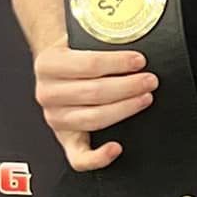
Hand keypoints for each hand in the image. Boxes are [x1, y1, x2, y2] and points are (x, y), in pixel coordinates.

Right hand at [33, 41, 157, 170]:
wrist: (58, 67)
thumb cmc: (75, 53)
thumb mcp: (81, 39)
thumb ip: (102, 40)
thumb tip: (136, 40)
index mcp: (48, 65)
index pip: (89, 65)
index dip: (118, 63)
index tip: (139, 61)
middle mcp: (47, 93)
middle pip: (93, 93)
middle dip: (128, 86)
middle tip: (149, 80)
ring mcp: (55, 118)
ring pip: (93, 119)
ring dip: (124, 109)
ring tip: (144, 98)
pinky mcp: (65, 139)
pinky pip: (79, 158)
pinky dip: (98, 157)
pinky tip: (116, 148)